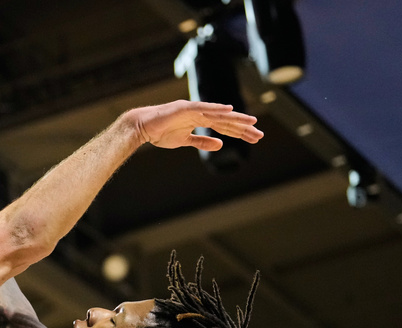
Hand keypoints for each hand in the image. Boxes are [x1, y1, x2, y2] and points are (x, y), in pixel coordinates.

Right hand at [132, 100, 263, 150]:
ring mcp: (193, 109)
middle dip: (243, 128)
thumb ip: (202, 141)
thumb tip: (221, 144)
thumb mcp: (185, 141)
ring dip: (235, 118)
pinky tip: (229, 110)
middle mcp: (200, 113)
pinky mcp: (185, 108)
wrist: (142, 126)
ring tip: (251, 122)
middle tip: (259, 134)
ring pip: (218, 115)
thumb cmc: (160, 133)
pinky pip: (203, 109)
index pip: (224, 127)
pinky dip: (216, 108)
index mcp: (201, 120)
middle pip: (226, 121)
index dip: (239, 132)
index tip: (254, 138)